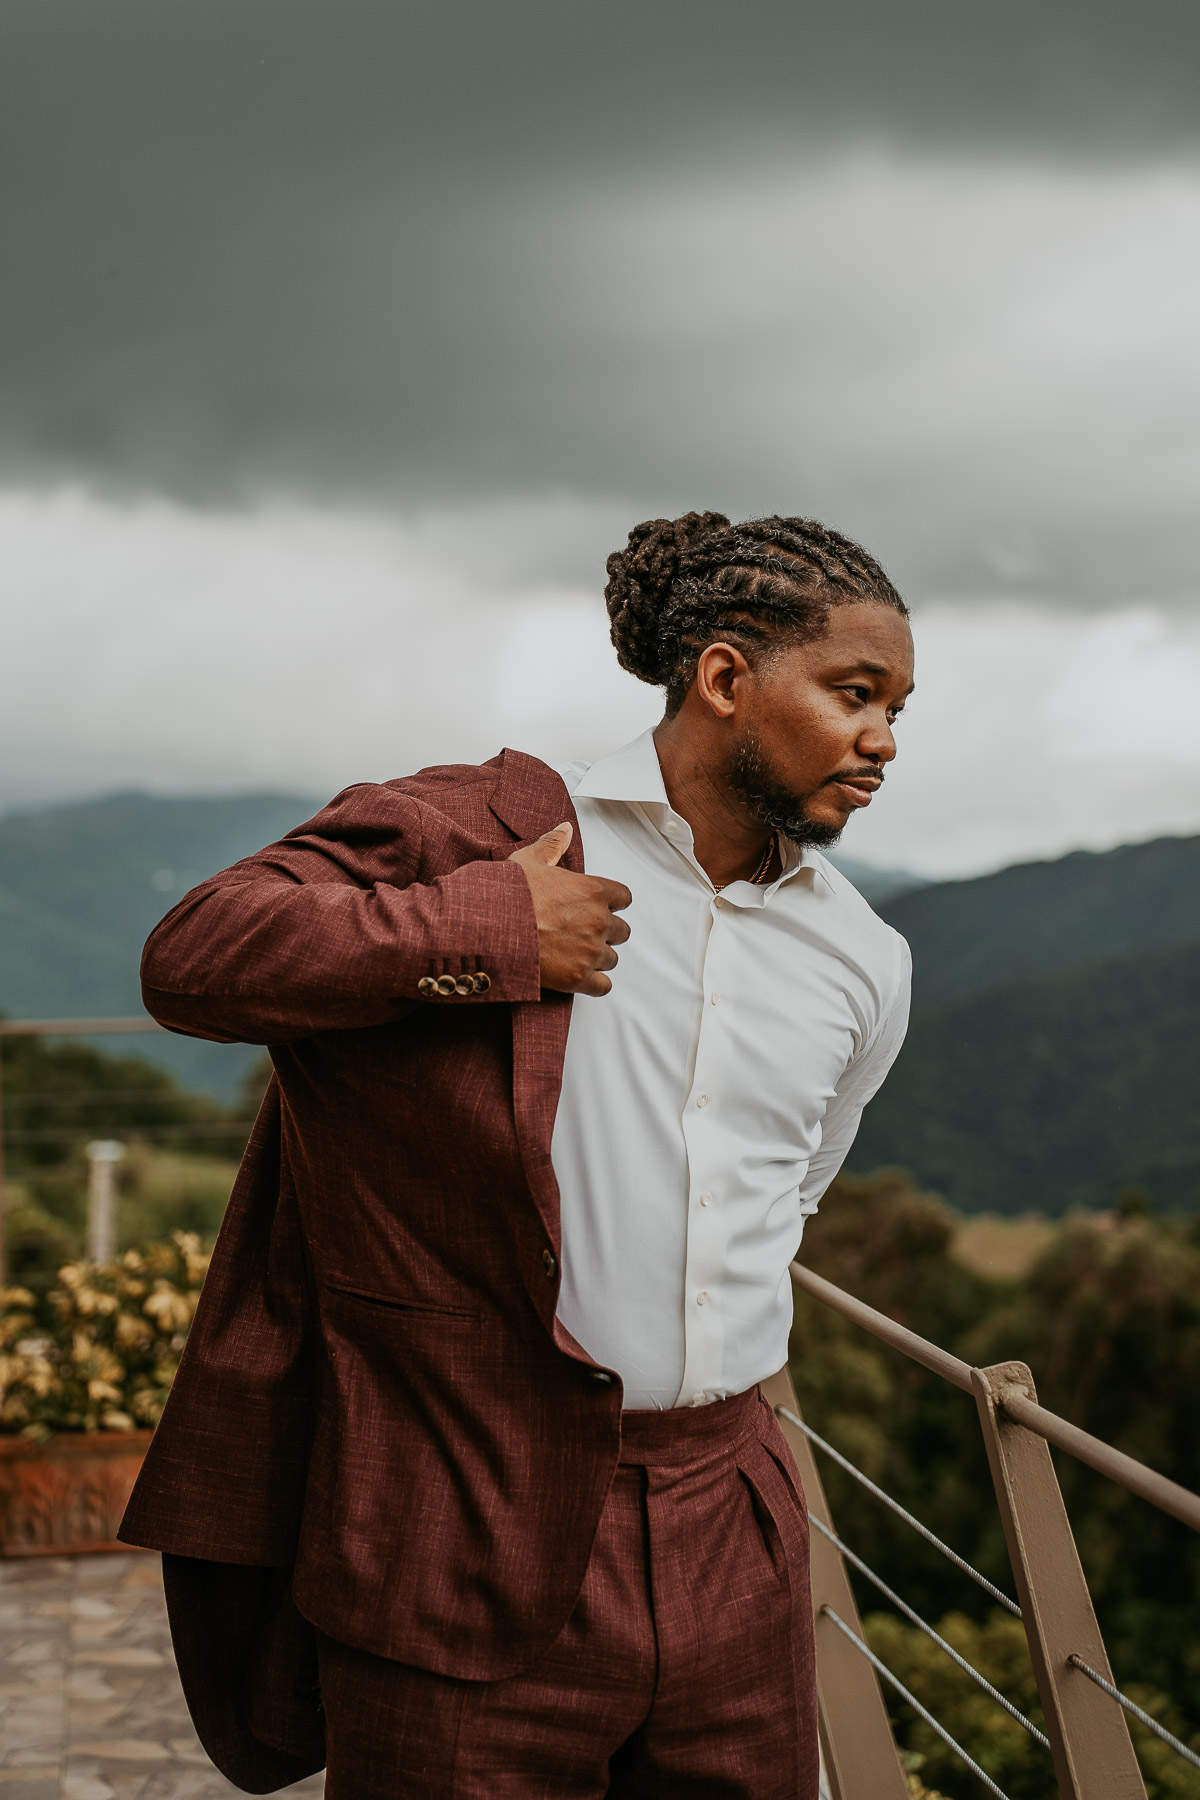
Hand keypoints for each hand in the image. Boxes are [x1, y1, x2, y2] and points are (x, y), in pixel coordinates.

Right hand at [510, 823, 631, 995]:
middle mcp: (598, 921)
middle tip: (581, 932)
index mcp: (592, 890)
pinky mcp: (579, 978)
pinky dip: (594, 984)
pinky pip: (603, 986)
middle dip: (604, 932)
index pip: (623, 898)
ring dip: (597, 957)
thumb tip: (564, 829)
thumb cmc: (508, 895)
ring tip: (573, 954)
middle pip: (621, 931)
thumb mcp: (528, 861)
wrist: (489, 929)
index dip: (611, 903)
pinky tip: (579, 978)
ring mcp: (590, 951)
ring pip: (611, 958)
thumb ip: (551, 845)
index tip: (598, 907)